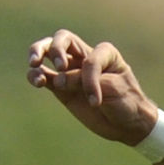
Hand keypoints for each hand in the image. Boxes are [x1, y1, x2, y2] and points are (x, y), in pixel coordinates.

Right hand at [27, 29, 157, 146]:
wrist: (128, 125)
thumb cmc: (127, 102)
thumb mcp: (113, 89)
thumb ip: (85, 81)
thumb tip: (56, 79)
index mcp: (104, 53)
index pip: (89, 57)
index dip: (90, 78)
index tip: (97, 99)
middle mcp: (84, 57)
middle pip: (62, 39)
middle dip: (56, 48)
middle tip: (59, 66)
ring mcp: (71, 72)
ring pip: (47, 52)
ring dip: (38, 54)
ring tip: (35, 65)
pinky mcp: (61, 88)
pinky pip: (43, 76)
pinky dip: (35, 75)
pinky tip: (36, 81)